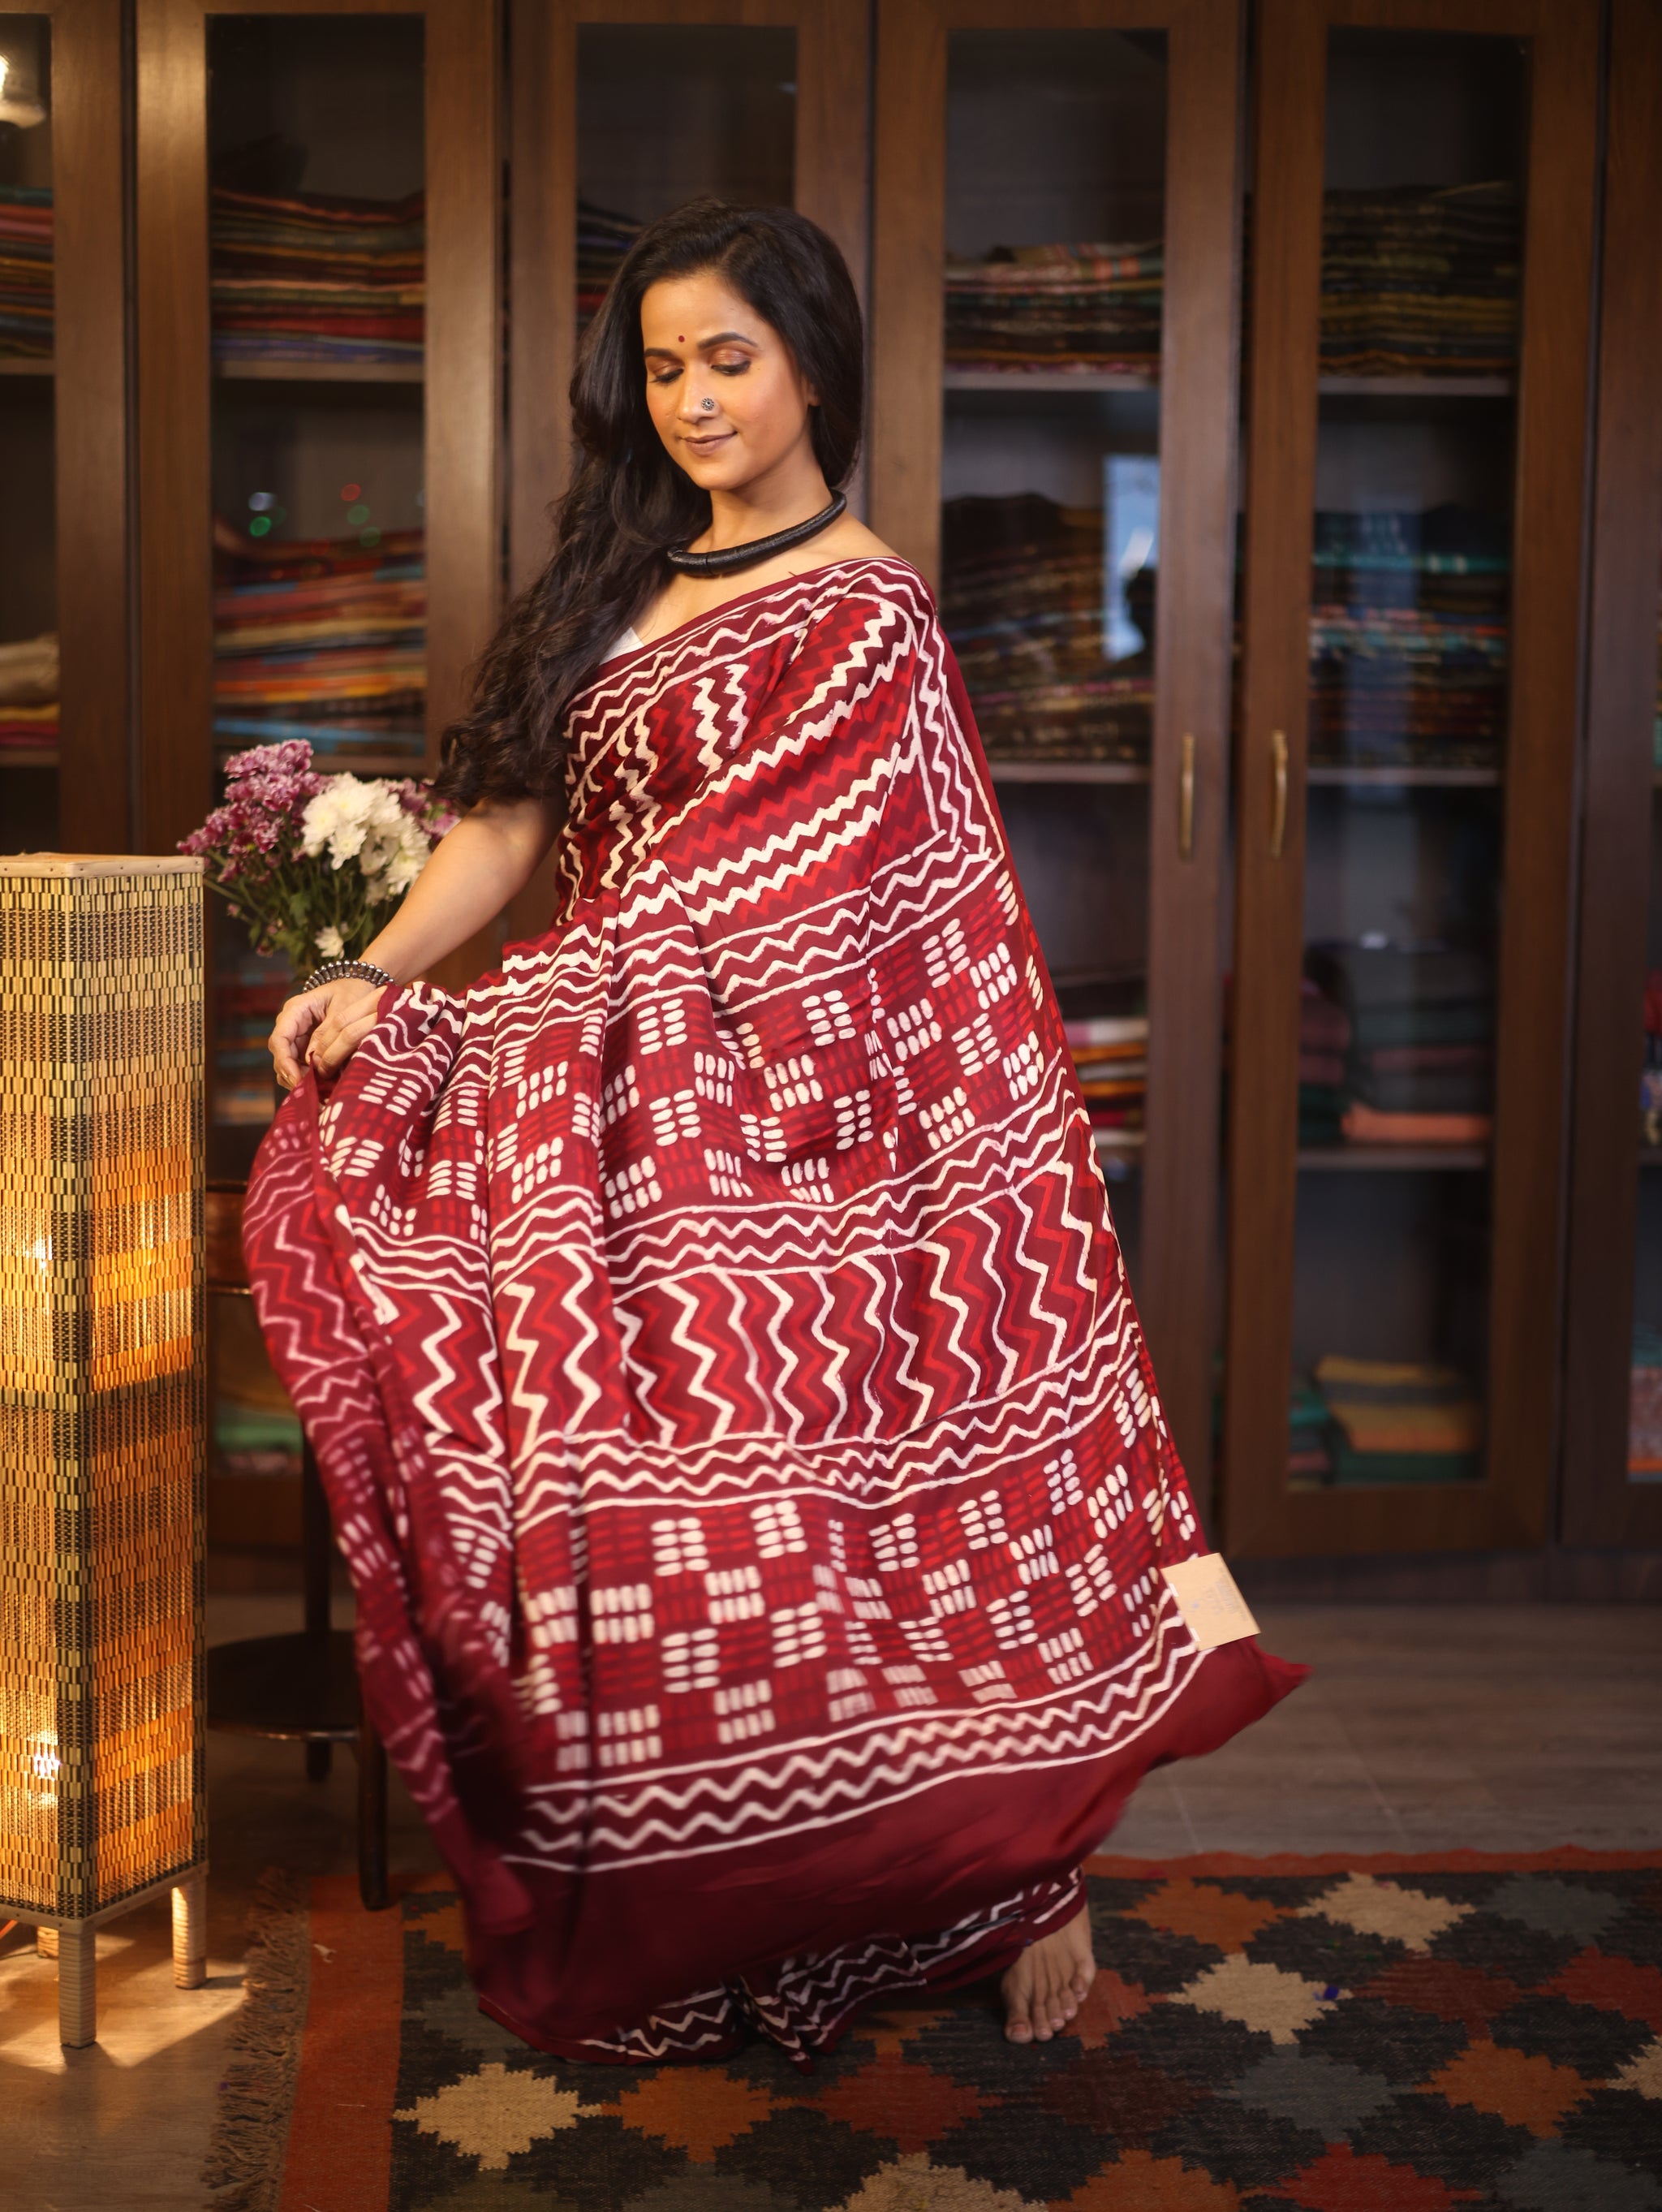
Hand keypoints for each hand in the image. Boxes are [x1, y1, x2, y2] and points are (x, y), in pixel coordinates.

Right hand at [269, 977, 386, 1090]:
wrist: (361, 984)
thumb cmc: (353, 991)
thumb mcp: (343, 1008)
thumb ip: (327, 1032)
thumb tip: (312, 1059)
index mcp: (296, 1010)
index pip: (280, 1039)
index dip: (285, 1062)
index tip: (296, 1079)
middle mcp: (291, 1023)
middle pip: (281, 1055)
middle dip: (293, 1074)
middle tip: (312, 1091)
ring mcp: (298, 1035)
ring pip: (288, 1062)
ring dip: (300, 1078)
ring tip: (319, 1090)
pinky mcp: (307, 1044)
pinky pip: (301, 1064)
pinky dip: (309, 1076)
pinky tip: (323, 1085)